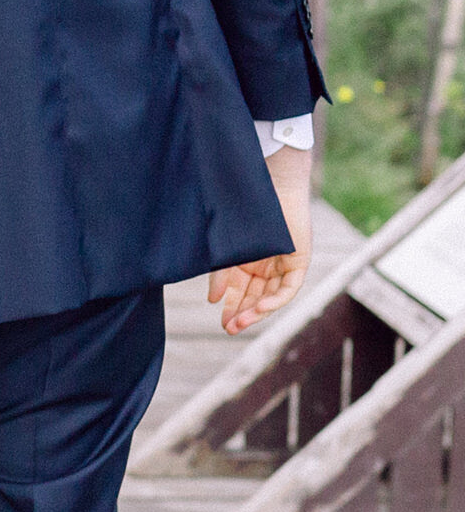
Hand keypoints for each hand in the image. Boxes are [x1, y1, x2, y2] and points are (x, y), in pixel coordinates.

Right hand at [207, 144, 313, 335]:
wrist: (270, 183)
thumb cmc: (245, 209)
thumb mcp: (228, 247)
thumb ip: (221, 272)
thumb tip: (213, 299)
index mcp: (249, 260)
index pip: (241, 290)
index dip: (232, 306)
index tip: (220, 319)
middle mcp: (268, 265)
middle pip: (255, 296)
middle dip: (242, 313)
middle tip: (229, 328)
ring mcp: (284, 264)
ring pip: (271, 296)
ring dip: (256, 311)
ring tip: (239, 322)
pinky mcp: (299, 261)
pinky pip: (288, 288)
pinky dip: (274, 299)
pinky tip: (258, 307)